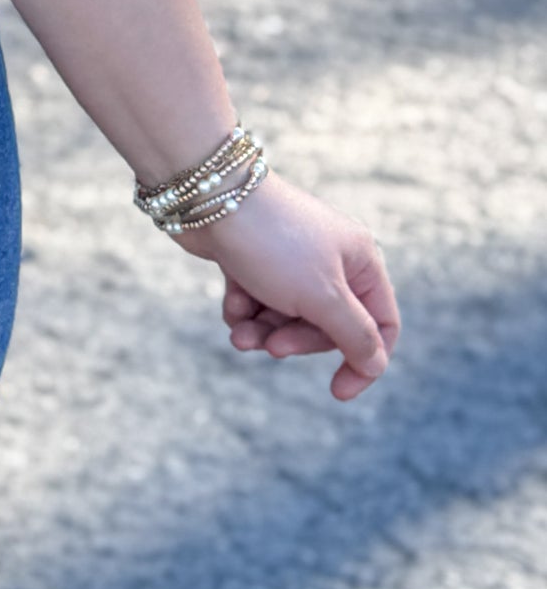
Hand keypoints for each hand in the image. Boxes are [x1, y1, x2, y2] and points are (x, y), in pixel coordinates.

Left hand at [182, 172, 398, 400]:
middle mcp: (330, 256)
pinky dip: (243, 309)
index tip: (337, 391)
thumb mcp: (323, 297)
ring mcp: (290, 256)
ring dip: (263, 332)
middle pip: (328, 325)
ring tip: (239, 336)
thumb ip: (354, 335)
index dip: (364, 361)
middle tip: (272, 346)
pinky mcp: (254, 257)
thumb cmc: (273, 244)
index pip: (381, 323)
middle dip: (296, 340)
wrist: (208, 196)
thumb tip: (375, 364)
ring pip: (287, 317)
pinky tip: (230, 303)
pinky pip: (257, 301)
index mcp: (360, 260)